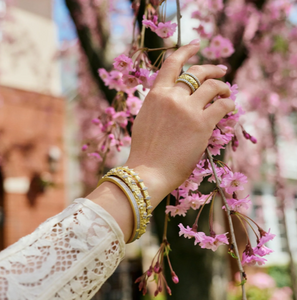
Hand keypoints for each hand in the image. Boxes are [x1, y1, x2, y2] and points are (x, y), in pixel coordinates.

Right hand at [125, 40, 234, 206]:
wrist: (149, 171)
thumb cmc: (145, 151)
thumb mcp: (145, 120)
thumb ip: (157, 105)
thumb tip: (170, 100)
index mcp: (155, 95)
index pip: (172, 64)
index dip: (185, 52)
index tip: (195, 46)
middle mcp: (172, 97)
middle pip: (197, 72)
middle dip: (212, 68)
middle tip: (221, 70)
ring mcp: (187, 109)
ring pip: (213, 85)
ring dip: (223, 86)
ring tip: (227, 91)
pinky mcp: (202, 123)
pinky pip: (222, 105)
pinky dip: (229, 103)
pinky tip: (230, 107)